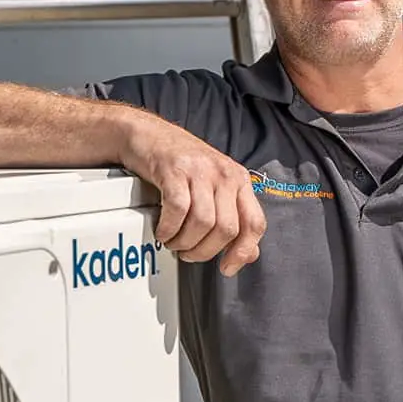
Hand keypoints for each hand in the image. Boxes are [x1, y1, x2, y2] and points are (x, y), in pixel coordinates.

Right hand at [121, 114, 265, 276]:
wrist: (147, 134)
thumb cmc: (180, 163)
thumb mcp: (213, 188)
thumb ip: (233, 218)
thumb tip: (247, 254)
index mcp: (239, 180)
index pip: (255, 223)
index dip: (242, 251)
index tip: (227, 267)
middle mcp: (224, 174)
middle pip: (226, 229)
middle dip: (204, 251)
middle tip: (188, 253)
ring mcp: (200, 170)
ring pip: (203, 222)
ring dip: (184, 242)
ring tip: (174, 242)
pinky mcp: (175, 169)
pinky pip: (178, 209)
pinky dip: (169, 228)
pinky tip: (162, 231)